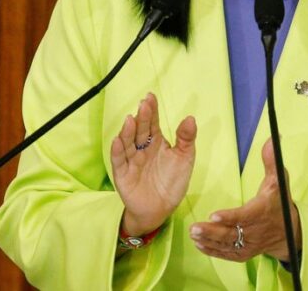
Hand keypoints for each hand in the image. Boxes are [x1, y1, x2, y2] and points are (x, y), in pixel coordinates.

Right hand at [110, 93, 196, 236]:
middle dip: (142, 118)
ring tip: (131, 119)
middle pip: (140, 130)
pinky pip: (119, 161)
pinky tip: (117, 140)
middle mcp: (142, 148)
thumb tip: (190, 118)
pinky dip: (118, 151)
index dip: (152, 110)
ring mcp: (131, 160)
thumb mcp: (184, 159)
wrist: (160, 209)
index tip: (151, 96)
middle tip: (144, 104)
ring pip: (128, 143)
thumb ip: (186, 139)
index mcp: (156, 142)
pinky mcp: (123, 175)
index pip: (153, 123)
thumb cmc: (172, 182)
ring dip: (128, 131)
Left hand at [190, 139, 300, 262]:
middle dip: (212, 232)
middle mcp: (255, 231)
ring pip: (227, 245)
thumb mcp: (278, 180)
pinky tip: (199, 244)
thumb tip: (271, 138)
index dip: (229, 217)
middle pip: (232, 233)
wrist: (288, 232)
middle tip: (194, 228)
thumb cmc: (278, 202)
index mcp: (262, 211)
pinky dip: (212, 251)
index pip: (244, 216)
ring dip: (209, 240)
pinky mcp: (244, 253)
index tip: (213, 215)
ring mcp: (249, 245)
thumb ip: (271, 160)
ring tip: (193, 234)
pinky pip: (227, 254)